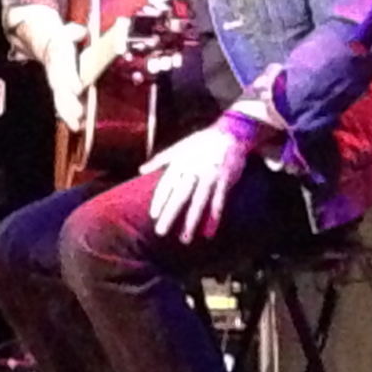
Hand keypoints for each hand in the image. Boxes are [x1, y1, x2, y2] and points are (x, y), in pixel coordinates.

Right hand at [39, 21, 89, 133]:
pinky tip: (77, 127)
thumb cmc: (61, 40)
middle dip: (69, 103)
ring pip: (60, 101)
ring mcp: (57, 84)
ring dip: (69, 115)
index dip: (70, 79)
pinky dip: (68, 117)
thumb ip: (73, 32)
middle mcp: (56, 73)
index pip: (64, 69)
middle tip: (79, 114)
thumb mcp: (66, 32)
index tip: (78, 89)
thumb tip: (81, 31)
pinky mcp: (60, 92)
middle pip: (61, 90)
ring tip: (77, 126)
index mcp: (59, 58)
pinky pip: (62, 105)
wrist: (43, 44)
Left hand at [141, 119, 255, 243]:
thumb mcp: (179, 147)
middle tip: (160, 232)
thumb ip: (160, 159)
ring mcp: (210, 176)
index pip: (166, 185)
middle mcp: (193, 170)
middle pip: (179, 196)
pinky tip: (209, 232)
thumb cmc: (202, 141)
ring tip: (184, 239)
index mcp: (180, 162)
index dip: (159, 201)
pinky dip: (214, 217)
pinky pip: (219, 202)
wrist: (230, 133)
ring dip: (191, 222)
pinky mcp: (225, 180)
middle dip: (170, 215)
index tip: (153, 216)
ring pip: (198, 202)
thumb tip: (141, 169)